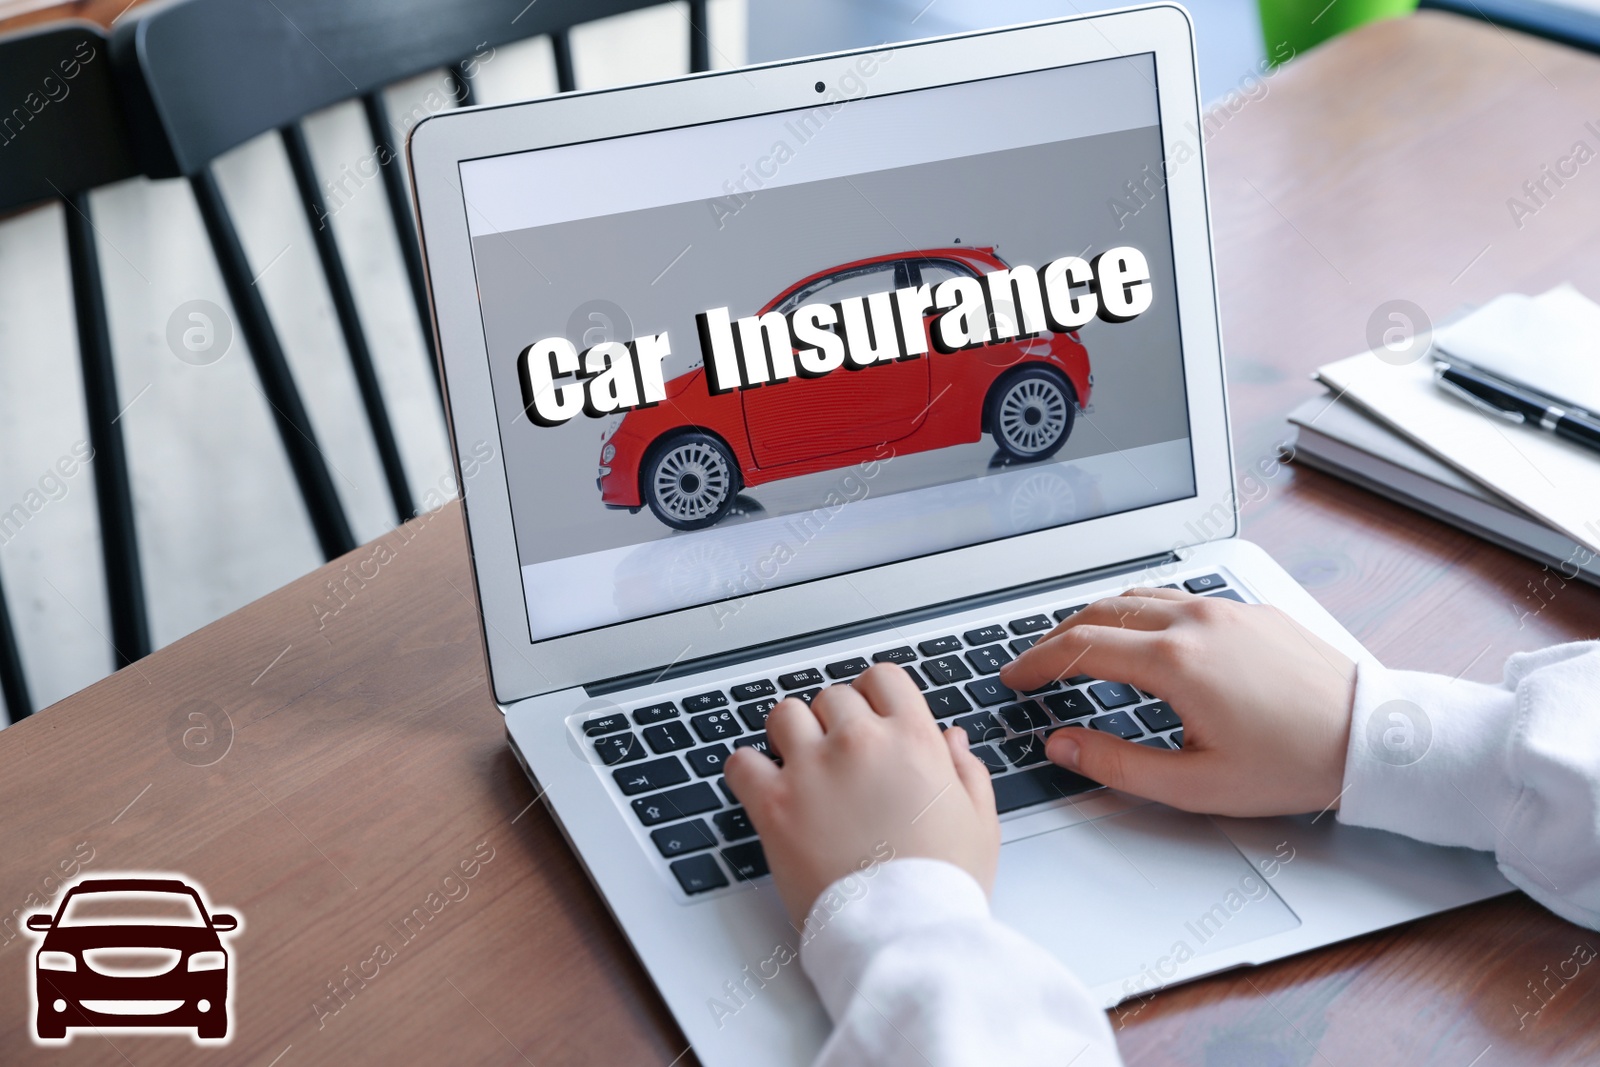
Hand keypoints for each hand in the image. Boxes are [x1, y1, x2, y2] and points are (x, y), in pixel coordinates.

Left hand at [724, 664, 999, 924]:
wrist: (901, 932)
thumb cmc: (942, 884)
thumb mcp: (979, 822)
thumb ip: (966, 770)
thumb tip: (951, 738)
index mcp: (913, 739)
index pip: (882, 676)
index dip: (873, 693)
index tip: (868, 714)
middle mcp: (860, 742)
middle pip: (832, 696)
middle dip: (835, 721)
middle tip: (839, 756)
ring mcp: (813, 769)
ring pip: (784, 714)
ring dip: (790, 734)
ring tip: (800, 766)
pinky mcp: (774, 804)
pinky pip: (741, 761)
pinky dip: (748, 771)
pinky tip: (764, 787)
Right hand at [998, 588, 1356, 816]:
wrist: (1373, 737)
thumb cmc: (1293, 765)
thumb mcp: (1194, 784)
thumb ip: (1116, 763)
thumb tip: (1062, 744)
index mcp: (1176, 661)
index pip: (1080, 647)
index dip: (1035, 662)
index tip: (1013, 676)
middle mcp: (1196, 620)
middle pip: (1100, 610)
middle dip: (1056, 635)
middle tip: (1034, 662)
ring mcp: (1225, 608)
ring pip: (1138, 594)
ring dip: (1097, 616)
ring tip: (1077, 646)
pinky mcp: (1249, 609)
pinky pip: (1178, 596)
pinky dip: (1140, 610)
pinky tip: (1141, 635)